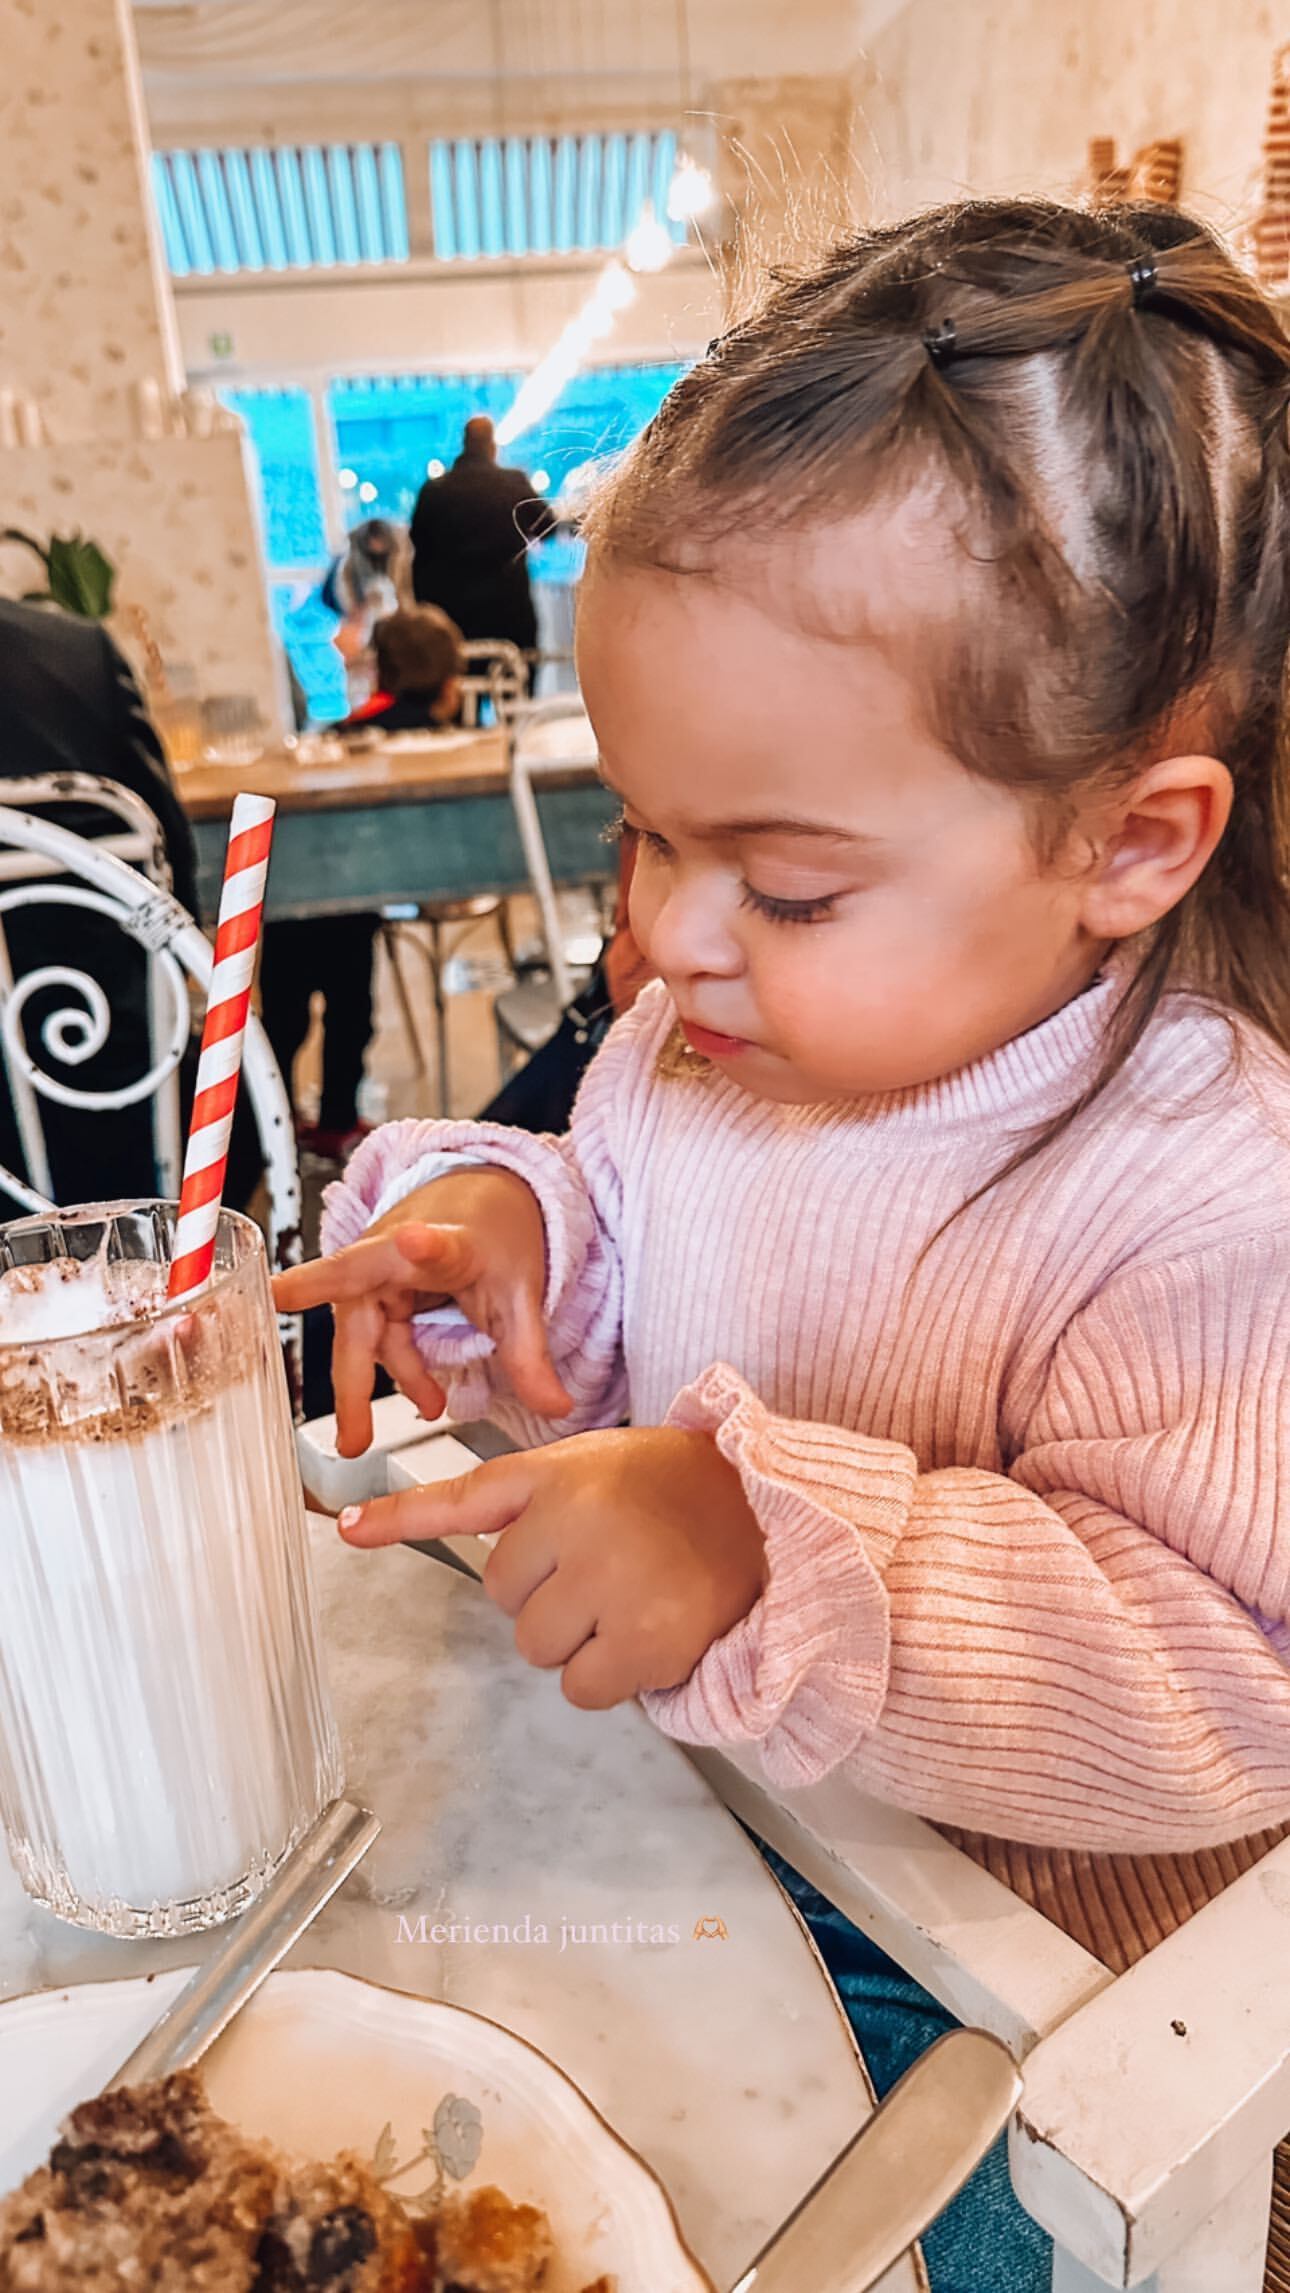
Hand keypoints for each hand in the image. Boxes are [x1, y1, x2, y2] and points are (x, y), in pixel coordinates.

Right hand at [271, 1167, 570, 1456]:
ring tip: (364, 1438)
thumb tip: (556, 1408)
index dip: (420, 1245)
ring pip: (363, 1337)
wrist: (481, 1198)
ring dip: (365, 1387)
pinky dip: (397, 1369)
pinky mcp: (373, 1289)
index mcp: (442, 1240)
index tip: (411, 1240)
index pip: (430, 1244)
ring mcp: (376, 1271)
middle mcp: (393, 1250)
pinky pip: (377, 1338)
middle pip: (363, 1316)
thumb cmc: (493, 1232)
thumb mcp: (519, 1294)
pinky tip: (424, 1395)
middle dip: (353, 1378)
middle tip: (347, 1430)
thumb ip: (530, 1355)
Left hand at [335, 1426, 767, 1708]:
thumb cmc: (668, 1492)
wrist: (764, 1512)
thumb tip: (398, 1531)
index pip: (464, 1498)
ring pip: (540, 1648)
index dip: (399, 1518)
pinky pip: (584, 1688)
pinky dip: (610, 1676)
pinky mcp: (647, 1638)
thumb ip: (509, 1501)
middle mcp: (579, 1522)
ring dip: (577, 1639)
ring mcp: (614, 1580)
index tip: (347, 1530)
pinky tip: (647, 1633)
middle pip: (506, 1600)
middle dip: (548, 1597)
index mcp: (557, 1476)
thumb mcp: (587, 1468)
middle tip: (606, 1569)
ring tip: (631, 1596)